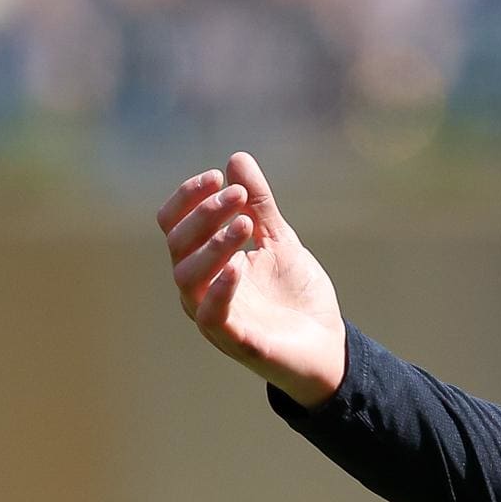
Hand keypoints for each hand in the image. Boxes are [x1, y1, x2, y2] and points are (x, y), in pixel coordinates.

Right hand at [156, 151, 347, 407]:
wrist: (326, 343)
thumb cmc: (293, 293)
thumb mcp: (280, 240)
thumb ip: (260, 204)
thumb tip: (236, 158)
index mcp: (206, 260)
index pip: (174, 224)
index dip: (188, 198)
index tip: (217, 176)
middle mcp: (200, 287)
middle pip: (177, 245)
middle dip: (205, 214)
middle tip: (237, 195)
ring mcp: (214, 314)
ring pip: (187, 278)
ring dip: (212, 246)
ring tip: (245, 224)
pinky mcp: (234, 340)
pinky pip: (211, 316)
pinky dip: (220, 290)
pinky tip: (239, 267)